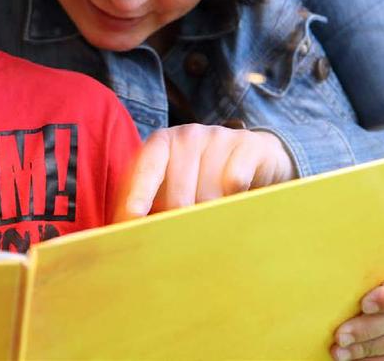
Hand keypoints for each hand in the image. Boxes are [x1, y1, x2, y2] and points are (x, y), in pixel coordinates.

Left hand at [113, 123, 296, 221]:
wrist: (257, 155)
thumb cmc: (205, 176)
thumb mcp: (175, 183)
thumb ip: (151, 204)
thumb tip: (127, 234)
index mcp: (161, 143)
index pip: (144, 173)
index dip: (134, 202)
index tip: (128, 228)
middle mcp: (186, 136)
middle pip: (177, 196)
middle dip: (178, 225)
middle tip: (181, 246)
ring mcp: (218, 138)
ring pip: (207, 197)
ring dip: (210, 218)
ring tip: (213, 224)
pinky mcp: (248, 146)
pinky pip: (235, 186)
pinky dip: (234, 203)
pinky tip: (236, 204)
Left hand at [330, 264, 383, 360]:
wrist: (332, 314)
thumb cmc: (332, 290)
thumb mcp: (335, 280)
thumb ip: (337, 278)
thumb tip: (314, 277)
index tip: (364, 305)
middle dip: (366, 328)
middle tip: (339, 336)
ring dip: (364, 348)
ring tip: (337, 351)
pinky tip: (348, 360)